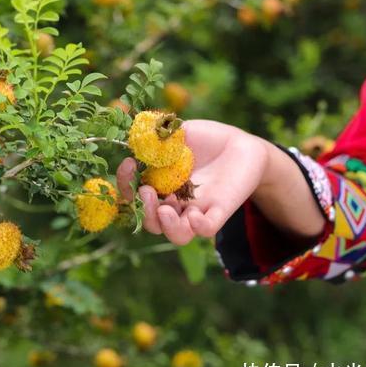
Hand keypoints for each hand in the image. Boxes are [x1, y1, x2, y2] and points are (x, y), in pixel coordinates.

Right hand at [117, 120, 268, 244]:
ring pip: (177, 234)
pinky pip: (206, 229)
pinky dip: (198, 227)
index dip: (125, 184)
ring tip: (165, 209)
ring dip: (166, 226)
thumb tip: (137, 138)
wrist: (240, 144)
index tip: (128, 164)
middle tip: (145, 191)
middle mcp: (175, 203)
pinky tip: (195, 215)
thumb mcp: (179, 132)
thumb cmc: (205, 139)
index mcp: (159, 186)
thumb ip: (159, 136)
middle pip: (152, 222)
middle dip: (144, 210)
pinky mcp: (220, 211)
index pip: (134, 196)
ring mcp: (197, 210)